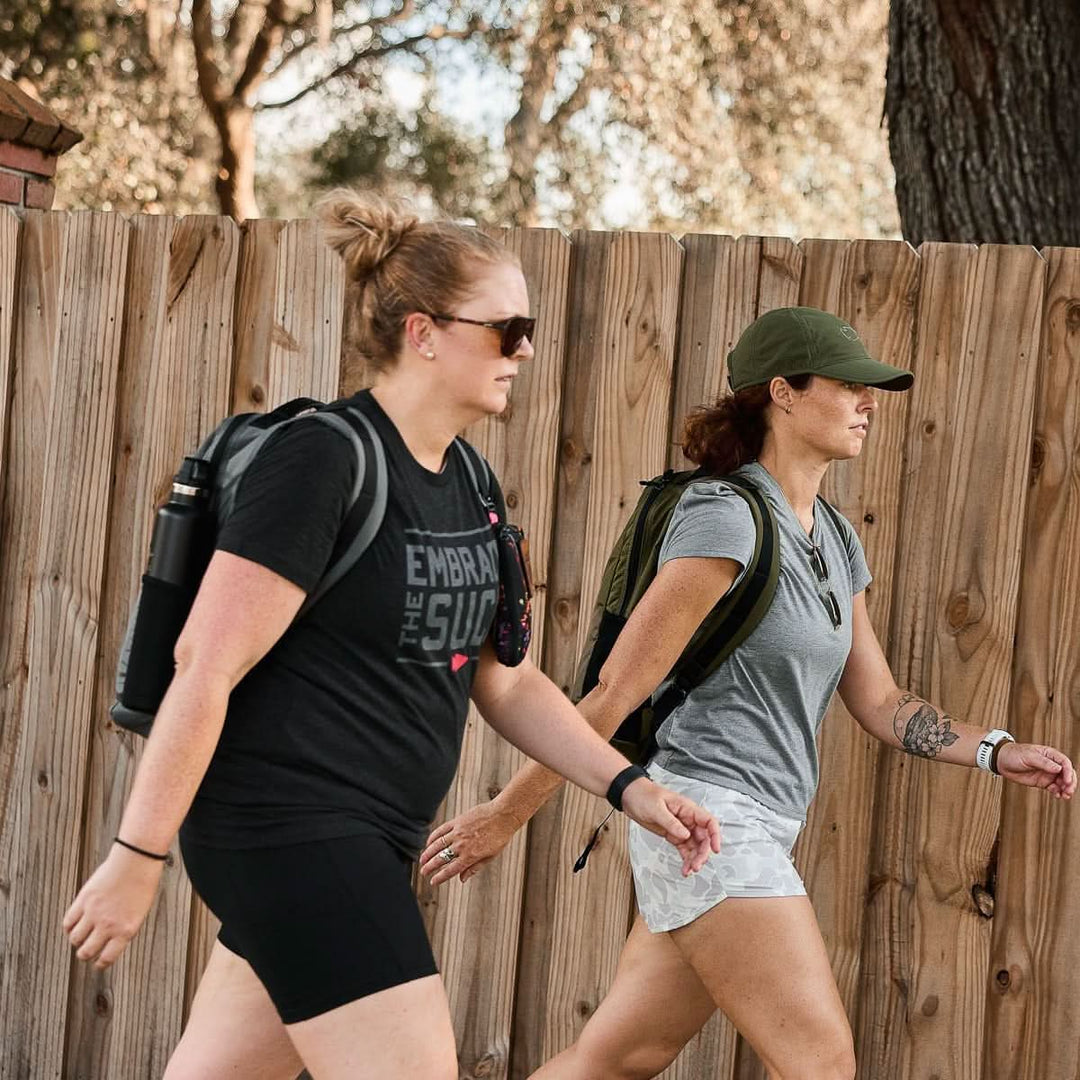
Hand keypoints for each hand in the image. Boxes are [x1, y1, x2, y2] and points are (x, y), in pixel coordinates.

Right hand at [62, 844, 165, 968]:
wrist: (137, 860)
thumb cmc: (142, 884)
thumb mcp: (139, 913)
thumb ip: (123, 929)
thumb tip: (107, 943)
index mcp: (126, 930)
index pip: (106, 958)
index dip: (99, 964)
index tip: (97, 963)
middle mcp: (108, 925)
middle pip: (86, 952)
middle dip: (85, 954)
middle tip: (85, 951)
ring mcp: (94, 913)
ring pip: (75, 938)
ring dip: (76, 940)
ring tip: (80, 936)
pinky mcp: (84, 900)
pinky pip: (68, 922)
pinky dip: (69, 926)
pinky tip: (74, 924)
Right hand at [420, 801, 523, 885]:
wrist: (503, 815)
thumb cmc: (500, 836)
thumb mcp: (490, 856)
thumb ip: (475, 868)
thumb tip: (462, 879)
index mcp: (470, 856)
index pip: (450, 870)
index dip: (440, 877)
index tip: (432, 882)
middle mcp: (462, 845)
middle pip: (440, 859)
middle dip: (429, 867)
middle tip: (423, 872)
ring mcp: (458, 833)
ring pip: (437, 845)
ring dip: (427, 853)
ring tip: (422, 860)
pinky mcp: (457, 821)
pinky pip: (441, 830)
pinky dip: (433, 837)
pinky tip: (428, 842)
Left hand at [621, 778, 721, 875]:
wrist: (630, 796)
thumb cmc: (643, 795)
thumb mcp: (657, 808)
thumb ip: (671, 823)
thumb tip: (685, 835)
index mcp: (687, 808)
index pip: (709, 822)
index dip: (715, 835)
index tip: (715, 849)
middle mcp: (687, 819)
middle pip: (704, 838)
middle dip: (703, 853)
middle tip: (697, 865)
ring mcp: (680, 828)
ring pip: (695, 846)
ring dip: (694, 859)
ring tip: (690, 870)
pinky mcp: (673, 835)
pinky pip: (684, 849)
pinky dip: (686, 859)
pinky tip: (684, 868)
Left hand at [996, 742, 1076, 798]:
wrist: (1001, 761)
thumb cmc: (1014, 754)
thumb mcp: (1028, 756)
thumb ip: (1043, 762)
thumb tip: (1058, 768)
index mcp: (1049, 754)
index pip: (1064, 762)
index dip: (1068, 772)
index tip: (1066, 781)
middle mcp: (1051, 764)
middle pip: (1067, 773)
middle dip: (1070, 782)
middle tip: (1068, 791)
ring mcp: (1047, 774)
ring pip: (1062, 782)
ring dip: (1066, 789)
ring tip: (1064, 796)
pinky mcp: (1042, 782)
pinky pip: (1054, 788)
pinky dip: (1058, 792)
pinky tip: (1058, 796)